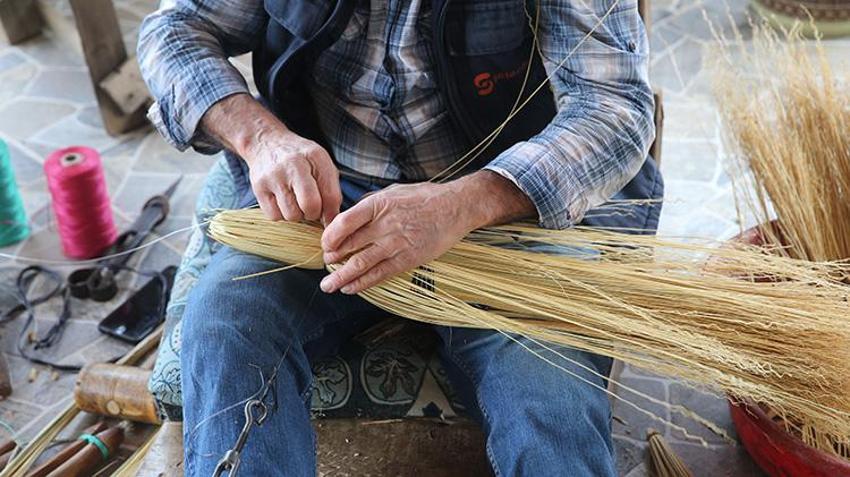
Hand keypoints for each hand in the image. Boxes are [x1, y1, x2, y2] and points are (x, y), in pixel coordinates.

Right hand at [200, 94, 341, 223]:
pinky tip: (282, 201)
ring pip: (291, 214)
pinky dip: (281, 214)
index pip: (330, 194)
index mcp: (314, 156)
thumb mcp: (321, 163)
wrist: (266, 143)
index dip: (332, 212)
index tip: (329, 216)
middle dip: (314, 213)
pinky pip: (274, 216)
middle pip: (310, 205)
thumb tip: (331, 218)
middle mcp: (293, 164)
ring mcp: (273, 176)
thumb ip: (331, 188)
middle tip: (310, 206)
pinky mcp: (258, 188)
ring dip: (297, 214)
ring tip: (295, 200)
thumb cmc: (299, 157)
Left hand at [319, 171, 535, 293]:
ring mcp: (397, 244)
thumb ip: (370, 204)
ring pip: (361, 264)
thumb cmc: (425, 198)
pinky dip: (362, 283)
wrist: (456, 207)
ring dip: (341, 277)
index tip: (325, 244)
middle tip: (325, 265)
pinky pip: (380, 274)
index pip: (344, 222)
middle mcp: (385, 225)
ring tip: (328, 285)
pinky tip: (351, 288)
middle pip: (349, 245)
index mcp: (378, 205)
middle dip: (333, 258)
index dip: (329, 236)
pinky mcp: (408, 259)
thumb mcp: (393, 191)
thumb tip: (349, 216)